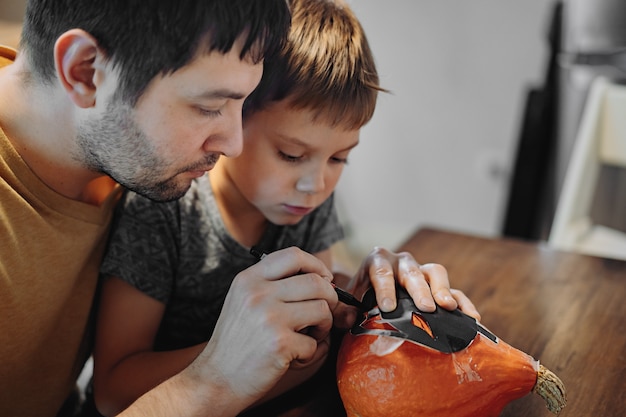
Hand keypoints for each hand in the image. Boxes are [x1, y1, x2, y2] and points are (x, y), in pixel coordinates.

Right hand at [190, 247, 336, 407]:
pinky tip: (293, 358)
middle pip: (317, 282)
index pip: (294, 255)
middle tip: (323, 314)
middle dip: (330, 299)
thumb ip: (276, 286)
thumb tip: (327, 280)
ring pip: (322, 309)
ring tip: (308, 337)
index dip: (317, 266)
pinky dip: (310, 353)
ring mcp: (269, 317)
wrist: (215, 380)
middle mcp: (258, 293)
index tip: (325, 280)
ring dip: (323, 327)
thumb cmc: (237, 343)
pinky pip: (315, 342)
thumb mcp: (245, 302)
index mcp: (249, 279)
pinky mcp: (280, 343)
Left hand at [334, 247, 479, 327]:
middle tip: (425, 307)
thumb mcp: (347, 302)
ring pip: (435, 273)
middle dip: (418, 289)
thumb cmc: (357, 299)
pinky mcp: (437, 287)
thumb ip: (343, 310)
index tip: (388, 307)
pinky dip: (462, 302)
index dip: (385, 288)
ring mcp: (421, 272)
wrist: (368, 298)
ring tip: (447, 307)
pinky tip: (471, 317)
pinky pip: (454, 290)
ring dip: (442, 290)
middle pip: (411, 271)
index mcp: (376, 261)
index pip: (380, 271)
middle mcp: (401, 262)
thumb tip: (350, 319)